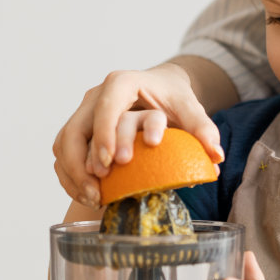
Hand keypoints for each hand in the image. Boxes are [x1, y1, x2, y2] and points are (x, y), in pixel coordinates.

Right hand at [53, 63, 222, 206]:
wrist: (160, 87)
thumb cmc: (173, 96)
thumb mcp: (190, 107)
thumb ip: (203, 127)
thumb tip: (215, 156)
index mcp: (121, 82)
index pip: (105, 106)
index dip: (104, 135)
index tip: (112, 163)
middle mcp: (96, 95)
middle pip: (76, 128)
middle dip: (82, 162)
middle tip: (98, 190)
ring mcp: (84, 111)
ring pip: (64, 142)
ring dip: (73, 173)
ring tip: (93, 197)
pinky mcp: (79, 128)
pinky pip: (64, 153)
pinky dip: (70, 175)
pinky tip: (86, 194)